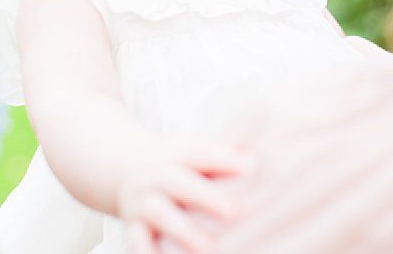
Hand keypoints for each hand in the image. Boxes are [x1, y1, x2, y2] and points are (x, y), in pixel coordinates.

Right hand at [119, 136, 248, 253]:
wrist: (120, 165)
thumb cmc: (176, 162)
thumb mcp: (195, 149)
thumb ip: (227, 153)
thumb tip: (272, 150)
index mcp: (177, 154)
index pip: (202, 154)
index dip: (225, 160)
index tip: (251, 167)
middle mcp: (157, 177)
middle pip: (180, 183)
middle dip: (206, 198)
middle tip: (235, 212)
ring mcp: (143, 203)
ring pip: (160, 214)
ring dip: (183, 231)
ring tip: (208, 248)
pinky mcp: (135, 228)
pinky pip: (137, 242)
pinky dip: (145, 251)